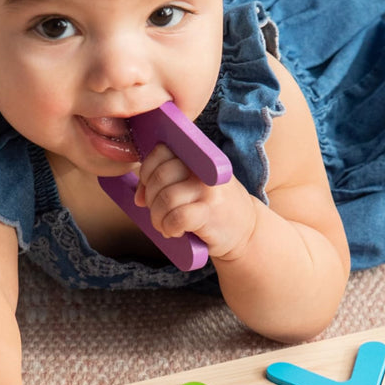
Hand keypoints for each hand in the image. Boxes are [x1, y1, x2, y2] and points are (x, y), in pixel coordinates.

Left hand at [134, 143, 257, 259]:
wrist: (247, 231)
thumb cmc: (214, 208)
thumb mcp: (193, 186)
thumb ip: (166, 183)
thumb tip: (138, 197)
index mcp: (198, 156)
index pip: (161, 152)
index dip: (147, 172)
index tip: (149, 190)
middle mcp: (204, 169)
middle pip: (160, 176)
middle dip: (151, 198)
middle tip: (157, 213)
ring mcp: (208, 190)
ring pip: (166, 198)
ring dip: (158, 217)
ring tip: (165, 225)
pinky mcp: (210, 213)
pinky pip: (176, 217)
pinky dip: (169, 227)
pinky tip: (175, 232)